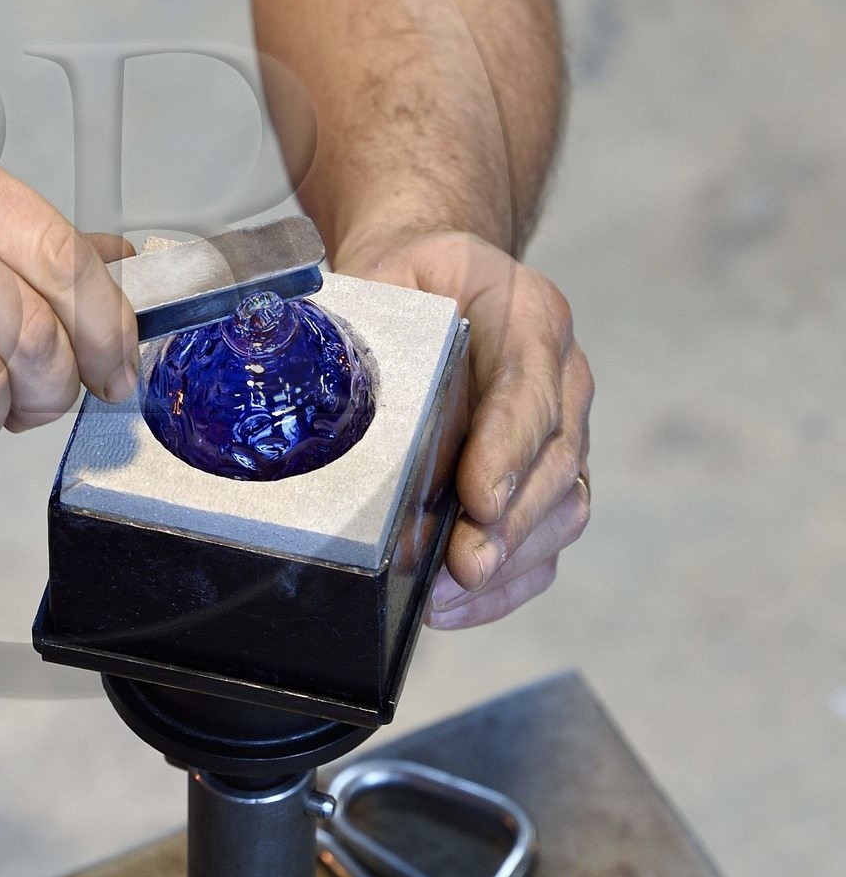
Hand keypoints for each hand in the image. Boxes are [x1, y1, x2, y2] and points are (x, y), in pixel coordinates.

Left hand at [334, 227, 592, 627]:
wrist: (443, 282)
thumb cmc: (415, 283)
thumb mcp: (392, 272)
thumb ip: (374, 315)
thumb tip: (312, 372)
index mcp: (530, 316)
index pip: (529, 387)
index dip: (507, 448)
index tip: (479, 498)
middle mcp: (563, 379)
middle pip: (556, 460)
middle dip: (511, 523)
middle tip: (466, 563)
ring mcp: (563, 433)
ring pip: (562, 507)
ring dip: (509, 560)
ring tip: (450, 591)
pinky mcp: (549, 481)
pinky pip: (545, 544)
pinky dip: (505, 586)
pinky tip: (454, 604)